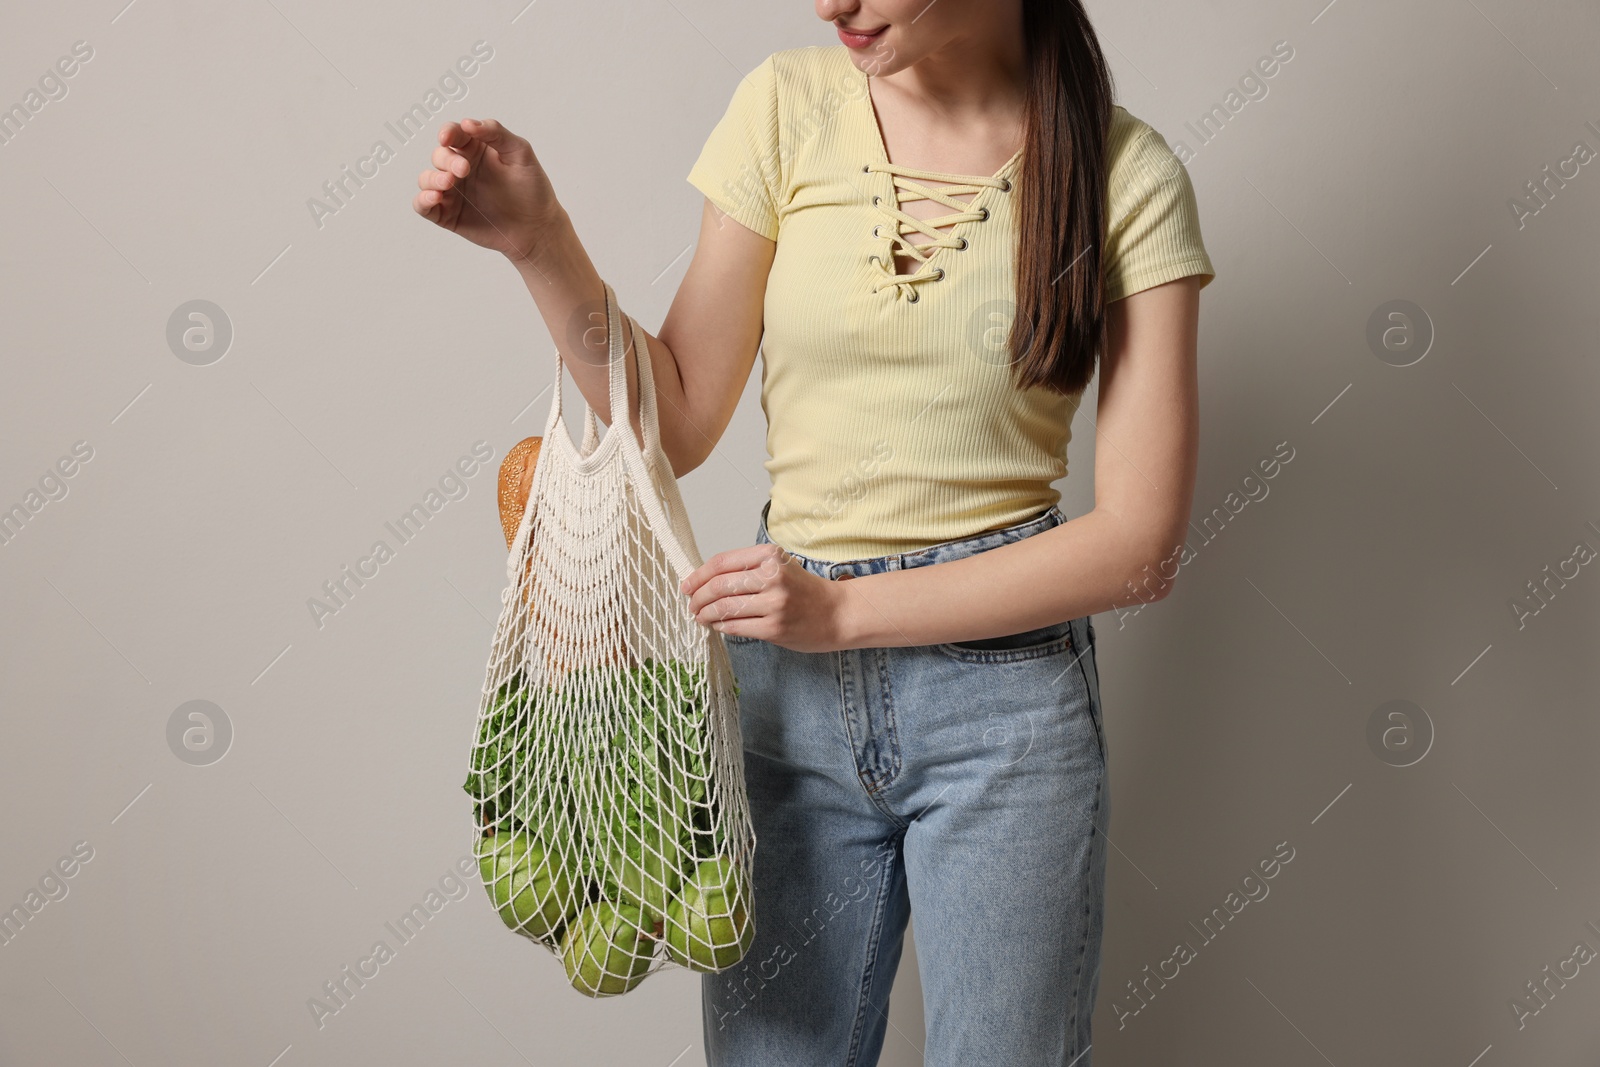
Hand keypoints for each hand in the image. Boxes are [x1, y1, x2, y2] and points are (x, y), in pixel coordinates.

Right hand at [412, 118, 558, 262]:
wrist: (537, 227)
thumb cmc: (532, 189)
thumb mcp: (520, 153)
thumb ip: (496, 133)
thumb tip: (468, 123)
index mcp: (475, 149)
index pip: (453, 134)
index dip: (447, 132)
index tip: (447, 137)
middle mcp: (460, 168)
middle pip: (439, 156)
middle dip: (447, 160)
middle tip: (464, 170)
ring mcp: (453, 192)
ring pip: (427, 179)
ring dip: (433, 178)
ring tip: (449, 182)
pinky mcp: (448, 214)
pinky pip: (423, 205)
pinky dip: (422, 200)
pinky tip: (435, 197)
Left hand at [680, 544, 851, 652]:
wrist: (837, 613)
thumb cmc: (804, 590)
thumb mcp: (778, 566)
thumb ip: (746, 568)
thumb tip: (704, 579)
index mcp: (770, 555)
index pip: (722, 562)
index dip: (698, 575)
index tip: (687, 585)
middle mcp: (772, 577)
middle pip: (718, 586)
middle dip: (697, 597)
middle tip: (691, 605)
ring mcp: (774, 604)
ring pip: (724, 608)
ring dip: (705, 614)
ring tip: (700, 616)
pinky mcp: (774, 628)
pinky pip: (735, 627)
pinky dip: (721, 626)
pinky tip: (718, 625)